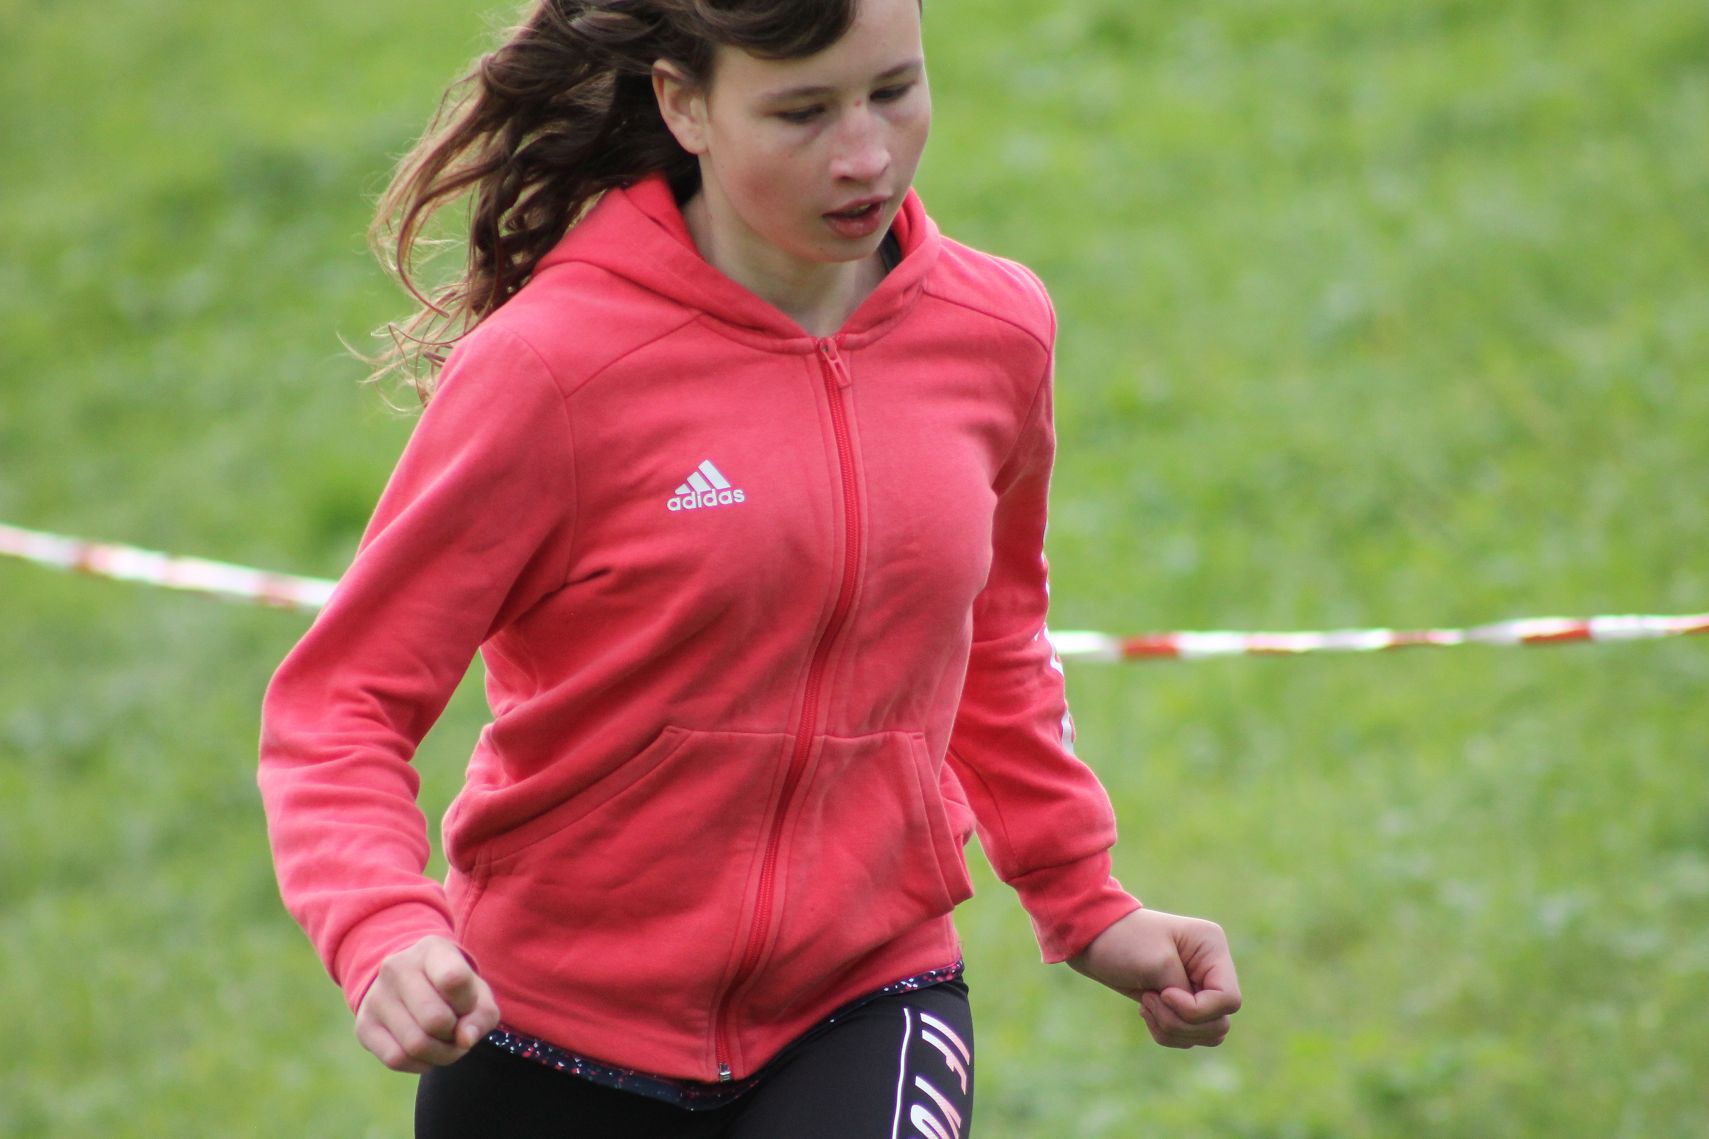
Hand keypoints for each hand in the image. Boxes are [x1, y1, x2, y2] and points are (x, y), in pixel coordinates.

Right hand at [354, 935, 501, 1072]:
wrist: (410, 982)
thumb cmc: (453, 990)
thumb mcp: (477, 993)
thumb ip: (481, 1016)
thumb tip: (464, 1041)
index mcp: (431, 949)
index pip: (454, 979)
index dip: (468, 1003)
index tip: (467, 1005)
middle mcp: (397, 967)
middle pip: (435, 1020)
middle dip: (455, 1037)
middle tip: (457, 1033)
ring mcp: (376, 996)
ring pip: (415, 1045)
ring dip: (440, 1055)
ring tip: (444, 1044)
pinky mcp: (364, 1025)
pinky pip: (396, 1059)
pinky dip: (419, 1064)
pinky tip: (426, 1052)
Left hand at [1067, 908, 1240, 1048]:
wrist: (1090, 939)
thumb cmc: (1122, 941)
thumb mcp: (1158, 964)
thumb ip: (1187, 995)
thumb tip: (1206, 1024)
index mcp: (1212, 949)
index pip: (1228, 1000)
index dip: (1197, 1009)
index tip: (1164, 994)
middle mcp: (1211, 969)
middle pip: (1219, 1023)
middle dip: (1181, 1022)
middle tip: (1150, 1001)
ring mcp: (1197, 987)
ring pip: (1204, 1034)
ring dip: (1171, 1028)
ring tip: (1146, 1004)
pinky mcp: (1180, 1003)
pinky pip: (1187, 1037)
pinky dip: (1165, 1031)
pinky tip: (1145, 1009)